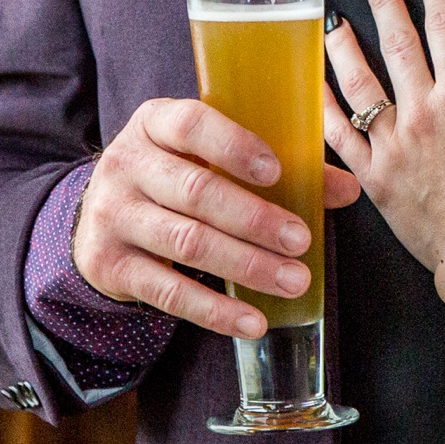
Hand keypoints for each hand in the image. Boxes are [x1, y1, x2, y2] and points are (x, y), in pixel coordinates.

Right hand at [72, 98, 360, 337]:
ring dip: (246, 265)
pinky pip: (169, 292)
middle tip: (301, 240)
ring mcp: (113, 216)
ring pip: (187, 242)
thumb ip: (274, 166)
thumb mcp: (206, 156)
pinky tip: (254, 321)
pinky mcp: (110, 266)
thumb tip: (348, 190)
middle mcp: (126, 164)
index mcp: (154, 122)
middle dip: (254, 219)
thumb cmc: (173, 175)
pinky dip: (215, 310)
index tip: (276, 172)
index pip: (191, 124)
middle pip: (196, 192)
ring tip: (293, 279)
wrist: (96, 216)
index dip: (234, 146)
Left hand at [323, 0, 444, 304]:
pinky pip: (339, 135)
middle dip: (385, 2)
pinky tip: (312, 83)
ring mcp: (394, 143)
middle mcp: (424, 111)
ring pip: (360, 82)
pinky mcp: (372, 176)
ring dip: (344, 45)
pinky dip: (323, 106)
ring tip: (332, 20)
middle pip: (399, 43)